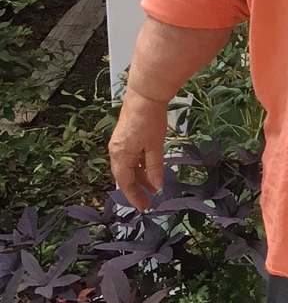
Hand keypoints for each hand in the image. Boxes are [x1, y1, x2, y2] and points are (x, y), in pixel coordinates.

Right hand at [108, 88, 169, 211]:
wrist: (145, 94)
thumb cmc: (150, 120)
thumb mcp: (155, 146)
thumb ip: (155, 168)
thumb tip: (157, 186)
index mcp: (120, 155)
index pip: (125, 182)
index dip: (134, 196)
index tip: (144, 207)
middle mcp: (116, 151)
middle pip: (124, 176)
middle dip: (136, 189)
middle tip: (148, 201)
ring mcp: (119, 143)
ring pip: (128, 167)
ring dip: (139, 177)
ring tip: (153, 187)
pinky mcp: (125, 137)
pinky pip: (130, 157)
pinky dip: (139, 166)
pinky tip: (150, 170)